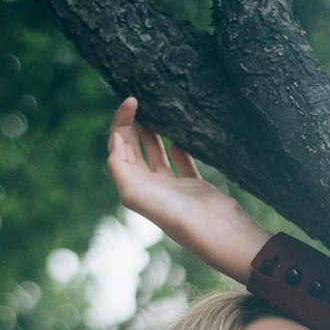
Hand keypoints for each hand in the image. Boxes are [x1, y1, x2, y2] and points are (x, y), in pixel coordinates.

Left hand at [107, 97, 269, 283]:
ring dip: (151, 135)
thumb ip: (118, 166)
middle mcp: (151, 188)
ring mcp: (173, 188)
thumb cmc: (174, 213)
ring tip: (152, 112)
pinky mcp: (195, 187)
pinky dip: (178, 150)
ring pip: (156, 156)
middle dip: (132, 127)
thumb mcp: (134, 191)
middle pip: (134, 151)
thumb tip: (115, 141)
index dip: (120, 125)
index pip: (118, 150)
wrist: (213, 229)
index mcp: (134, 188)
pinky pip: (183, 164)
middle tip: (138, 101)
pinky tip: (178, 138)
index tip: (131, 102)